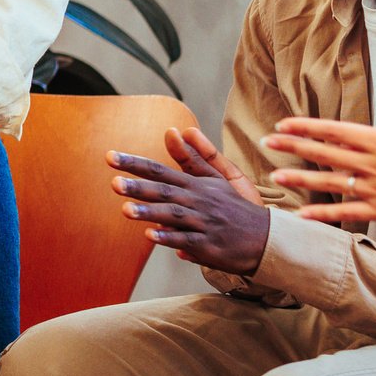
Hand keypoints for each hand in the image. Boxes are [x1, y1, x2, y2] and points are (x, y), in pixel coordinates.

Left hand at [110, 130, 271, 275]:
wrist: (265, 238)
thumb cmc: (235, 207)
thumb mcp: (217, 178)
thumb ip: (193, 156)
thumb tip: (174, 131)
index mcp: (196, 185)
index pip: (160, 171)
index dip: (135, 164)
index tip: (110, 157)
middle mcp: (197, 201)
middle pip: (164, 191)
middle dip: (139, 187)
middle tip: (113, 182)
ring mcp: (203, 223)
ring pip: (173, 215)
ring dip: (149, 212)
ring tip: (124, 209)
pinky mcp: (209, 245)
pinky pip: (186, 240)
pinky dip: (169, 237)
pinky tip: (150, 235)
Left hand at [262, 73, 375, 229]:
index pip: (335, 131)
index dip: (307, 128)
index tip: (283, 125)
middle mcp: (373, 164)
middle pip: (325, 153)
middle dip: (293, 147)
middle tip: (266, 142)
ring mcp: (375, 189)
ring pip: (330, 183)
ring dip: (301, 178)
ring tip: (276, 175)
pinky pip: (347, 213)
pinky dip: (324, 215)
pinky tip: (302, 215)